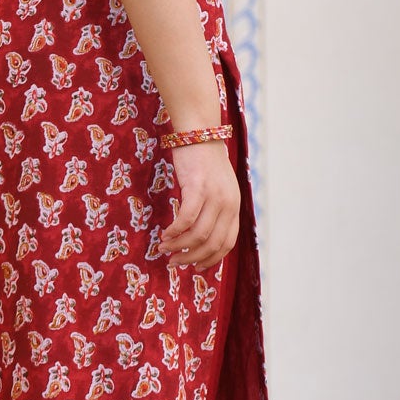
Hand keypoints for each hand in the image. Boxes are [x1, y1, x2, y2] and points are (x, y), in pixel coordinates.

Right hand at [156, 141, 238, 266]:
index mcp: (234, 206)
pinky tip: (165, 233)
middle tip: (174, 262)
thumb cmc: (203, 160)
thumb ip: (214, 209)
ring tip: (164, 248)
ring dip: (179, 246)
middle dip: (191, 258)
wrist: (199, 132)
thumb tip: (199, 235)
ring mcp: (215, 196)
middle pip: (212, 243)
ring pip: (198, 234)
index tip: (195, 268)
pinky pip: (186, 218)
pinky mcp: (198, 187)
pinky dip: (175, 231)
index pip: (227, 243)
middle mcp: (228, 204)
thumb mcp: (217, 187)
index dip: (211, 259)